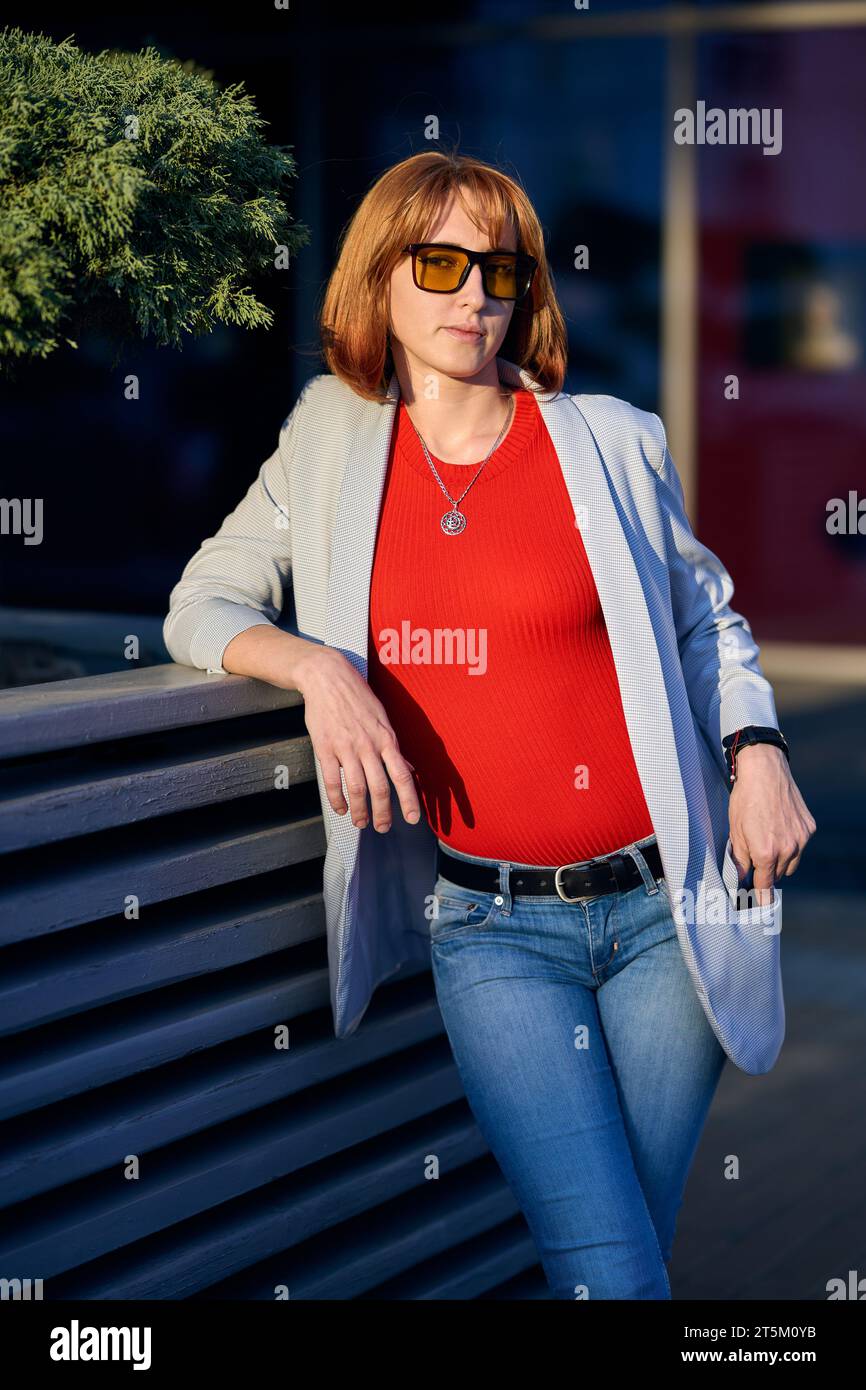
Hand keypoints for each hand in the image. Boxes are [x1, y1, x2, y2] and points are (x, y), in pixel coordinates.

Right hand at [294, 645, 420, 832]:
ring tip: (360, 823)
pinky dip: (337, 799)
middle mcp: (368, 745)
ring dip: (360, 811)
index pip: (402, 775)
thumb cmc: (357, 697)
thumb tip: (408, 767)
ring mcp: (345, 747)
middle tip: (382, 828)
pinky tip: (341, 808)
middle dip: (382, 813)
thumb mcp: (382, 718)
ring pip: (356, 788)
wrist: (327, 677)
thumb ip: (393, 747)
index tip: (413, 819)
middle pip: (379, 787)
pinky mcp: (325, 748)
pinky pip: (332, 780)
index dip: (409, 800)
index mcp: (386, 738)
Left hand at [728, 744, 816, 903]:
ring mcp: (801, 838)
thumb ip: (739, 858)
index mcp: (766, 852)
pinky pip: (800, 845)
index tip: (762, 904)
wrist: (765, 772)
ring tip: (768, 843)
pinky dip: (791, 844)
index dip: (761, 895)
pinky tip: (779, 829)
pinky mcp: (809, 827)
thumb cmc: (745, 799)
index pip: (765, 884)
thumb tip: (740, 876)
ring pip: (792, 863)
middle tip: (756, 862)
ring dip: (781, 861)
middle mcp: (788, 849)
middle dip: (767, 872)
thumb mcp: (735, 830)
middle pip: (779, 875)